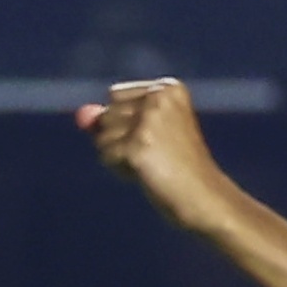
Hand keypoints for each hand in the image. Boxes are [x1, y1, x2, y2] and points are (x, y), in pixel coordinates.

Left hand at [77, 78, 232, 233]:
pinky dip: (118, 169)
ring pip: (103, 134)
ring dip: (118, 155)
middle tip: (154, 156)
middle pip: (108, 114)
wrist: (203, 198)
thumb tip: (83, 116)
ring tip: (150, 165)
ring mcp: (148, 120)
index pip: (116, 96)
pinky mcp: (138, 145)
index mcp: (167, 88)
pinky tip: (143, 174)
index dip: (126, 124)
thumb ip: (114, 121)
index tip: (157, 140)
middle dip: (120, 139)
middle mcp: (158, 97)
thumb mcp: (148, 136)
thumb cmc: (178, 169)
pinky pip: (106, 154)